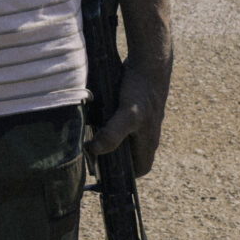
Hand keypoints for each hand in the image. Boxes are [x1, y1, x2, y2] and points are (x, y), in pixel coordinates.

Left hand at [89, 50, 171, 175]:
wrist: (150, 63)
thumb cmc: (142, 91)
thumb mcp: (127, 116)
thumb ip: (112, 135)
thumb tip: (94, 150)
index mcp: (148, 141)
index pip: (141, 168)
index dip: (127, 175)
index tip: (106, 175)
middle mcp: (147, 133)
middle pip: (131, 153)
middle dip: (114, 157)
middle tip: (91, 155)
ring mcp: (142, 119)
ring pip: (125, 137)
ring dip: (109, 139)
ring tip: (89, 138)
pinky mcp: (134, 106)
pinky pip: (121, 121)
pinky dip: (109, 123)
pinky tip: (94, 118)